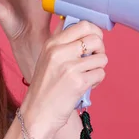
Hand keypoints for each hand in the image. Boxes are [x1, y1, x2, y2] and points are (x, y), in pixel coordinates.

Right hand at [17, 20, 107, 138]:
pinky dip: (96, 81)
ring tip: (86, 75)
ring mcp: (69, 67)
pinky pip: (100, 74)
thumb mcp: (47, 57)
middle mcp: (60, 51)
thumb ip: (63, 42)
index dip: (94, 31)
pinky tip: (85, 86)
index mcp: (52, 43)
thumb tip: (84, 28)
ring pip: (102, 58)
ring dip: (98, 67)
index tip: (94, 40)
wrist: (36, 113)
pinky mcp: (78, 82)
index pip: (83, 24)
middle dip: (100, 49)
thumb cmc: (44, 86)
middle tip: (94, 58)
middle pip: (96, 38)